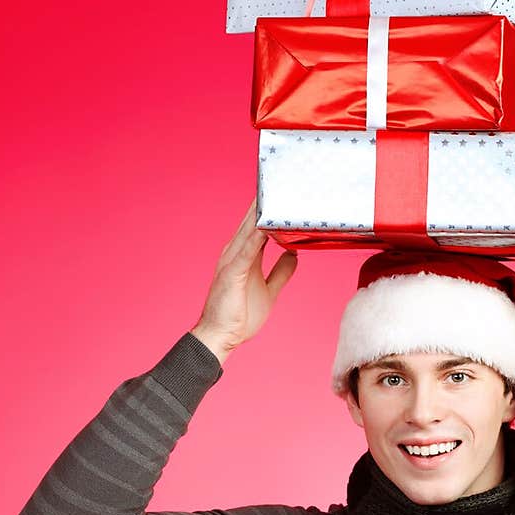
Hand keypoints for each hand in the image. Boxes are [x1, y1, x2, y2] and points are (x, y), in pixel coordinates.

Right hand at [191, 200, 297, 360]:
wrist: (221, 336)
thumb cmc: (240, 315)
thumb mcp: (270, 290)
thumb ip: (281, 271)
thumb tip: (293, 253)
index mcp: (245, 254)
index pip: (259, 224)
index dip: (270, 206)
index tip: (285, 187)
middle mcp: (236, 251)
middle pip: (253, 220)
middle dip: (267, 200)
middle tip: (282, 177)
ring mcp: (232, 260)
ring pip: (250, 229)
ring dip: (262, 211)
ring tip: (276, 190)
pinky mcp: (232, 272)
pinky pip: (247, 250)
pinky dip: (257, 236)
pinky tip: (266, 224)